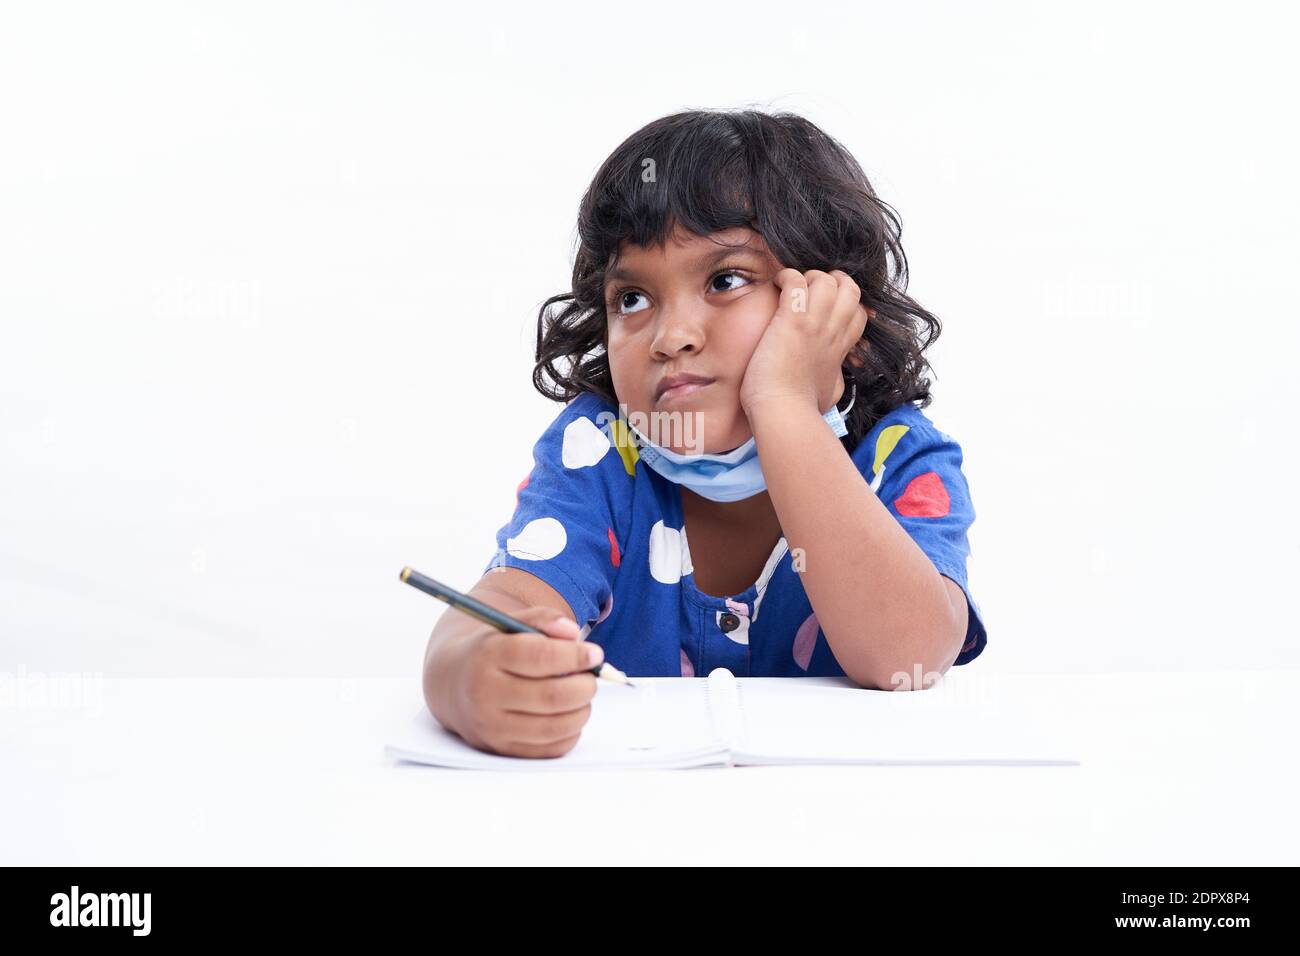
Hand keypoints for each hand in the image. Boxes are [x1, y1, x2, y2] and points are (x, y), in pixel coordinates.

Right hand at [433, 606, 603, 758]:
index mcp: (487, 655)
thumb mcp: (509, 625)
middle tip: (591, 678)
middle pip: (552, 696)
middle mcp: (484, 693)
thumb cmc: (491, 651)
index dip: (575, 656)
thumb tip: (572, 633)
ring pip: (555, 726)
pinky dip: (570, 732)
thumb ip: (542, 619)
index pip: (540, 657)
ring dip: (581, 710)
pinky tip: (567, 715)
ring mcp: (491, 726)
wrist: (453, 685)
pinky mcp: (501, 750)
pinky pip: (550, 748)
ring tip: (580, 695)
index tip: (595, 654)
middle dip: (584, 686)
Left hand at [739, 268, 870, 416]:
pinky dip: (787, 276)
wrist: (784, 413)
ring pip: (827, 280)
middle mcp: (832, 332)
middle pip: (850, 289)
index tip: (825, 306)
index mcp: (840, 348)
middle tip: (809, 291)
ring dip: (810, 277)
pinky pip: (796, 280)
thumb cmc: (801, 409)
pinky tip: (777, 284)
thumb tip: (834, 378)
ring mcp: (814, 324)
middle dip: (832, 282)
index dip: (845, 303)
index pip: (859, 312)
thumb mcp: (830, 393)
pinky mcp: (792, 320)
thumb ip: (834, 378)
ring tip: (792, 288)